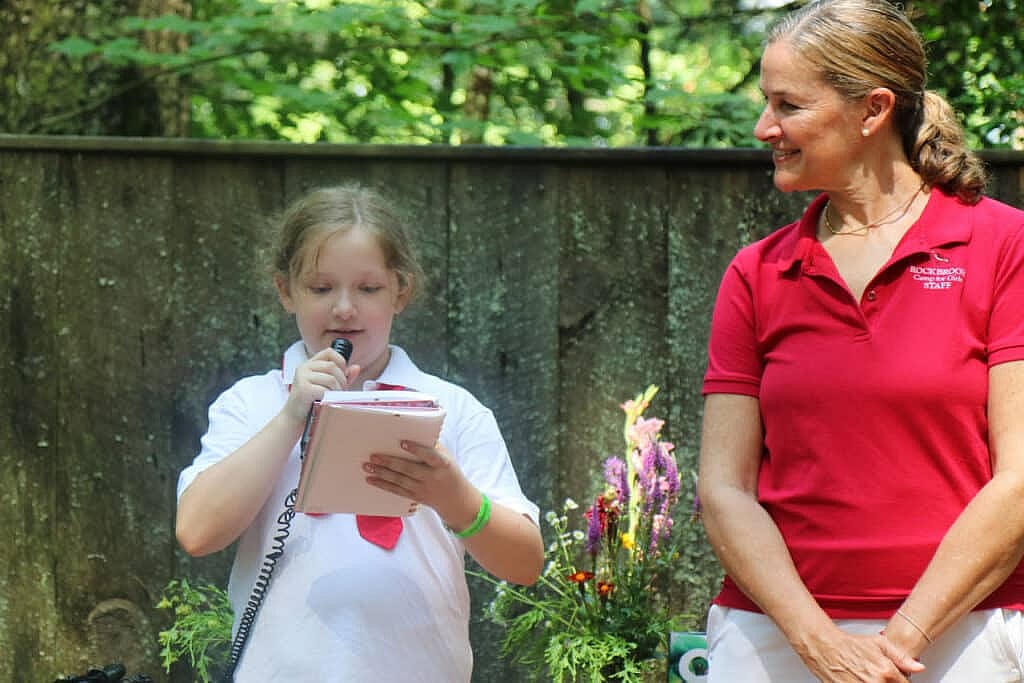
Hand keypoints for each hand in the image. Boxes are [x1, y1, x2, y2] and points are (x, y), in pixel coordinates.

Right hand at [282, 346, 360, 422]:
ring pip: (331, 378)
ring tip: (334, 397)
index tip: (343, 374)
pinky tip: (327, 401)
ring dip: (337, 389)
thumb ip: (342, 376)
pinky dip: (330, 397)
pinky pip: (325, 389)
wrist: (295, 419)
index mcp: (309, 364)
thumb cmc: (312, 402)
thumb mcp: (328, 386)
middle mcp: (304, 368)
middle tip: (340, 391)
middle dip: (342, 379)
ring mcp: (302, 377)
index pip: (329, 352)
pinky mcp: (303, 389)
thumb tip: (356, 367)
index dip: (340, 361)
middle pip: (332, 366)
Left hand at [364, 441, 477, 523]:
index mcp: (442, 465)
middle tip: (374, 456)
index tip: (402, 443)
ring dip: (382, 473)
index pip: (429, 456)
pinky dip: (383, 485)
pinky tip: (371, 479)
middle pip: (409, 469)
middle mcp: (432, 477)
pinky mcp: (415, 497)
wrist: (455, 499)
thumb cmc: (448, 471)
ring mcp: (422, 489)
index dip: (416, 449)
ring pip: (400, 481)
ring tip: (367, 466)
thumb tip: (415, 432)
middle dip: (390, 462)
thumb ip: (433, 446)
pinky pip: (397, 491)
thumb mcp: (447, 457)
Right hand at [794, 627, 924, 681]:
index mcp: (886, 672)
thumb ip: (902, 657)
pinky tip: (861, 679)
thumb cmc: (850, 645)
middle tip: (879, 675)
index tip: (895, 677)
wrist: (825, 648)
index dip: (901, 680)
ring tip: (869, 676)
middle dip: (889, 682)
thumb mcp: (879, 643)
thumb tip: (919, 668)